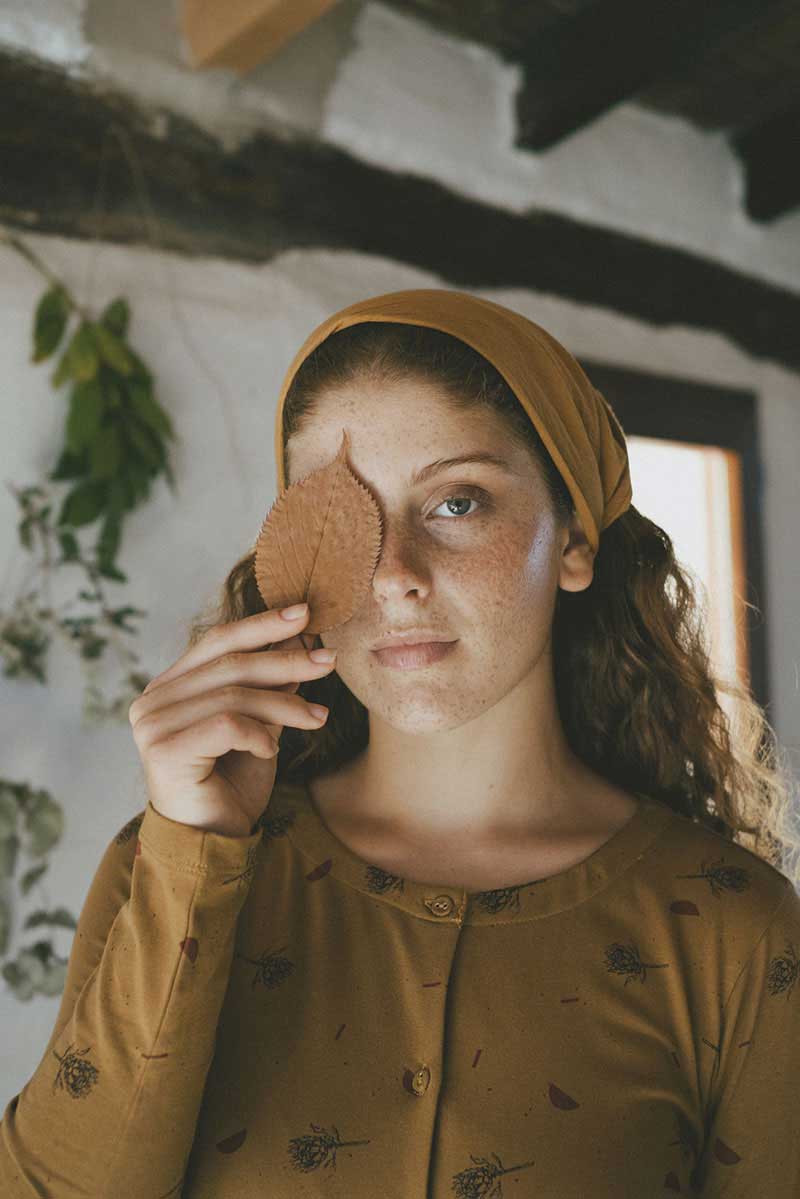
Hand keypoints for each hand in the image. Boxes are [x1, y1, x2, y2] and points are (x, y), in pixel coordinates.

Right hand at [128, 605, 335, 836]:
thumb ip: (268, 686)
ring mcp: (152, 724)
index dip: (262, 624)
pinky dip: (259, 735)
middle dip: (286, 660)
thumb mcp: (259, 726)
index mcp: (170, 686)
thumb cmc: (231, 784)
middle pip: (230, 664)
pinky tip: (272, 752)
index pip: (218, 641)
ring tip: (319, 718)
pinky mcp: (163, 751)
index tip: (305, 613)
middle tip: (328, 661)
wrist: (212, 843)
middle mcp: (153, 700)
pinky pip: (227, 726)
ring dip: (286, 705)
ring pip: (234, 696)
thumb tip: (298, 637)